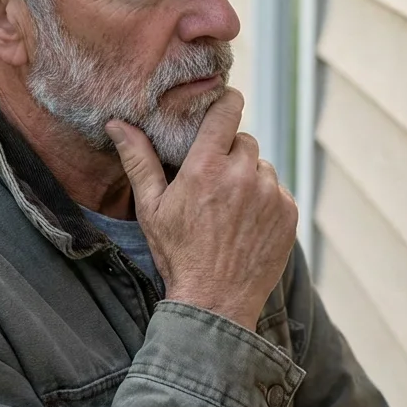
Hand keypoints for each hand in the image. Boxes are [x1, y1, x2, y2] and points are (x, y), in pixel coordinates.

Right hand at [106, 88, 297, 331]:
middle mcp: (243, 175)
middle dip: (230, 154)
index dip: (226, 102)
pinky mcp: (288, 214)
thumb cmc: (178, 255)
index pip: (227, 110)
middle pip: (244, 141)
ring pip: (262, 167)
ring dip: (250, 179)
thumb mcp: (151, 208)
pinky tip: (246, 225)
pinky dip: (266, 202)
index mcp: (207, 167)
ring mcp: (271, 195)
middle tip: (213, 183)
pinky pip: (279, 192)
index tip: (222, 105)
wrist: (215, 304)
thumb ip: (139, 160)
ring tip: (230, 210)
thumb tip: (118, 124)